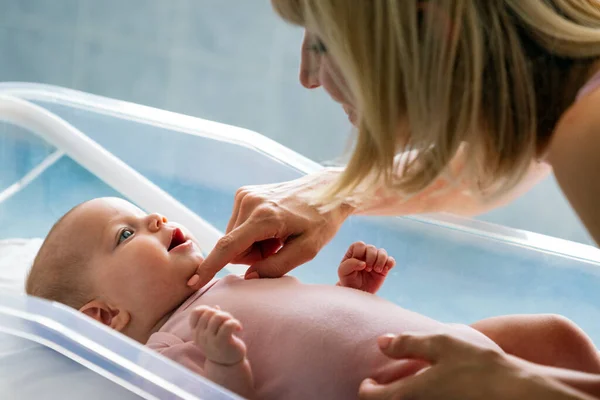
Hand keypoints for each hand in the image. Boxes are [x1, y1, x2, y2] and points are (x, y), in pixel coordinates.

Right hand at [188, 170, 353, 288]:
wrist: (328, 190)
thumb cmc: (322, 220)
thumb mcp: (307, 250)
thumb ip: (276, 266)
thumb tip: (248, 278)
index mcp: (264, 217)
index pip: (228, 246)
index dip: (210, 266)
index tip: (194, 282)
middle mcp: (249, 202)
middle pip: (232, 247)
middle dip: (252, 255)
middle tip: (279, 247)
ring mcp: (245, 195)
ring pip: (234, 238)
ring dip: (253, 245)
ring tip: (278, 235)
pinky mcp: (245, 193)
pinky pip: (238, 226)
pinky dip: (252, 233)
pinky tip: (273, 227)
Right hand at [190, 305, 246, 365]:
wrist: (228, 364)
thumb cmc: (221, 345)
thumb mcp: (214, 332)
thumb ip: (213, 320)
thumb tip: (216, 306)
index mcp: (196, 332)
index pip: (196, 312)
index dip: (207, 309)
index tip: (216, 316)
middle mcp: (200, 336)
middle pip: (209, 312)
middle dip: (222, 313)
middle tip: (229, 321)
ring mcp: (210, 340)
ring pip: (218, 317)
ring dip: (229, 317)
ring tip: (234, 324)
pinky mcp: (222, 343)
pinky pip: (227, 325)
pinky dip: (235, 323)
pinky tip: (239, 328)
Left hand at [337, 242, 394, 293]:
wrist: (357, 292)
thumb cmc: (348, 280)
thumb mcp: (343, 272)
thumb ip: (349, 264)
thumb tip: (363, 263)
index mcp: (354, 252)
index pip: (360, 245)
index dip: (360, 253)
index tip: (358, 265)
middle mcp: (366, 254)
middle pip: (372, 248)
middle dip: (371, 258)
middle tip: (367, 269)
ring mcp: (375, 260)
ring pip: (382, 252)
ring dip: (380, 261)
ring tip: (377, 270)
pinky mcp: (384, 268)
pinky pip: (391, 260)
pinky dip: (390, 264)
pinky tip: (384, 270)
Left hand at [359, 331, 588, 399]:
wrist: (517, 392)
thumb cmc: (479, 365)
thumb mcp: (441, 343)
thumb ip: (407, 343)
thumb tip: (381, 342)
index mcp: (411, 393)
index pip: (372, 397)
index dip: (366, 388)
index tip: (369, 380)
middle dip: (383, 397)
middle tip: (385, 386)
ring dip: (403, 398)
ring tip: (410, 388)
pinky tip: (433, 390)